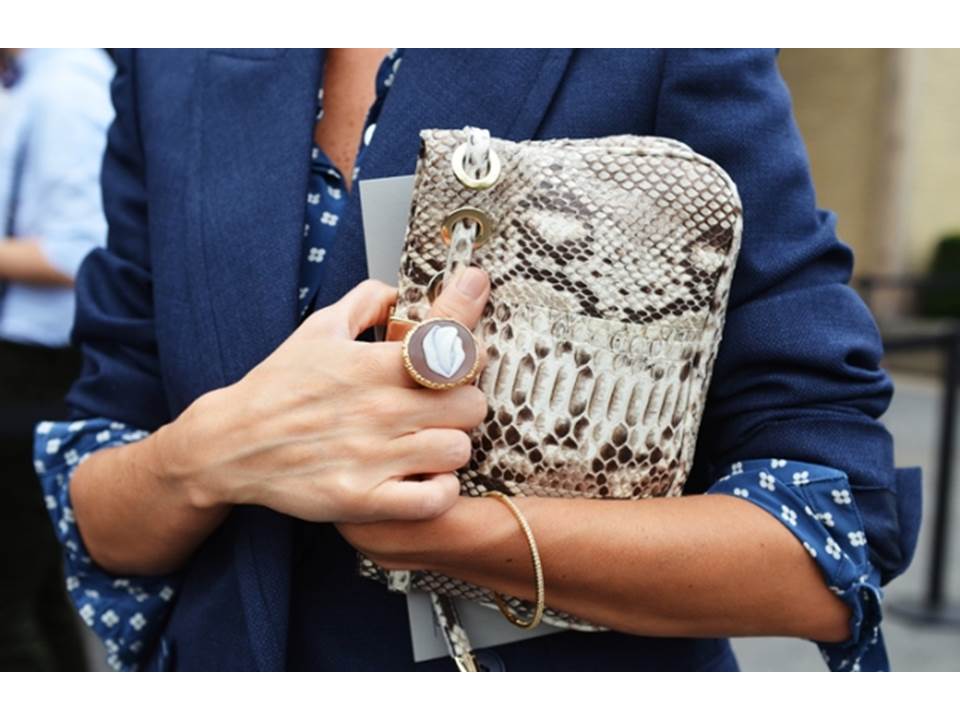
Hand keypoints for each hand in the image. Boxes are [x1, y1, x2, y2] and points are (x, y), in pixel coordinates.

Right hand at [156, 268, 490, 522]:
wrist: (230, 444)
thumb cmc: (278, 386)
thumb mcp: (319, 329)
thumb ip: (367, 301)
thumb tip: (402, 287)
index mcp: (373, 364)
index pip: (458, 352)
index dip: (471, 358)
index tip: (460, 365)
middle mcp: (378, 408)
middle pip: (471, 405)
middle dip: (464, 405)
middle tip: (443, 410)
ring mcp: (372, 457)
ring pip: (458, 450)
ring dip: (451, 448)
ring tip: (429, 445)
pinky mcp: (363, 499)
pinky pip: (435, 499)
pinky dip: (439, 491)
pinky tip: (423, 479)